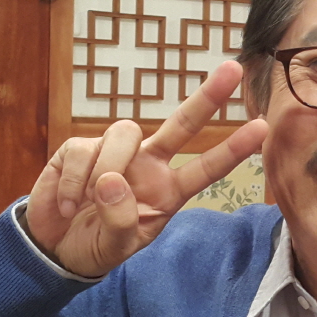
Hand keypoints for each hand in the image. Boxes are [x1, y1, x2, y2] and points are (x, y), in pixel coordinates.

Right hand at [24, 60, 268, 277]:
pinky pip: (82, 151)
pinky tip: (68, 205)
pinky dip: (73, 183)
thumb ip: (121, 221)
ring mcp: (114, 153)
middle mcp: (147, 164)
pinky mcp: (79, 148)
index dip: (231, 149)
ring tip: (87, 202)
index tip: (261, 127)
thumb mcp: (117, 247)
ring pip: (124, 134)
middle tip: (232, 68)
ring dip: (106, 168)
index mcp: (167, 191)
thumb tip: (111, 181)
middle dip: (206, 96)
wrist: (55, 248)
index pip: (205, 168)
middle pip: (182, 124)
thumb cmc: (97, 245)